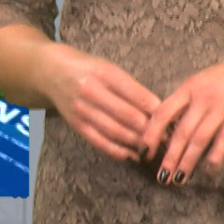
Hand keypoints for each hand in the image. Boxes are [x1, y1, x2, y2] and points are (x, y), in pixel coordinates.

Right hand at [35, 44, 161, 162]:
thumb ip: (130, 87)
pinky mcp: (76, 124)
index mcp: (104, 73)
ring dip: (137, 143)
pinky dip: (118, 151)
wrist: (49, 71)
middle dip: (151, 130)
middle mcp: (91, 91)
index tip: (173, 120)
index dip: (158, 111)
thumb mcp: (108, 68)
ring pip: (116, 132)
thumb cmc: (86, 68)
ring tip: (154, 149)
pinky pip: (100, 142)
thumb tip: (158, 110)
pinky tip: (132, 155)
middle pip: (129, 117)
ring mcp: (82, 110)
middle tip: (168, 139)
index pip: (138, 95)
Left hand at [140, 44, 223, 185]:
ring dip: (187, 161)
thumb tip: (171, 126)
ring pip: (199, 138)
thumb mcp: (204, 82)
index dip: (151, 133)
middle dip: (169, 156)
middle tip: (161, 177)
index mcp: (188, 87)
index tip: (143, 151)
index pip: (162, 112)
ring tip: (179, 179)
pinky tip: (209, 170)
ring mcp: (221, 105)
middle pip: (180, 131)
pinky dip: (215, 157)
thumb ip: (188, 101)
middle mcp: (201, 96)